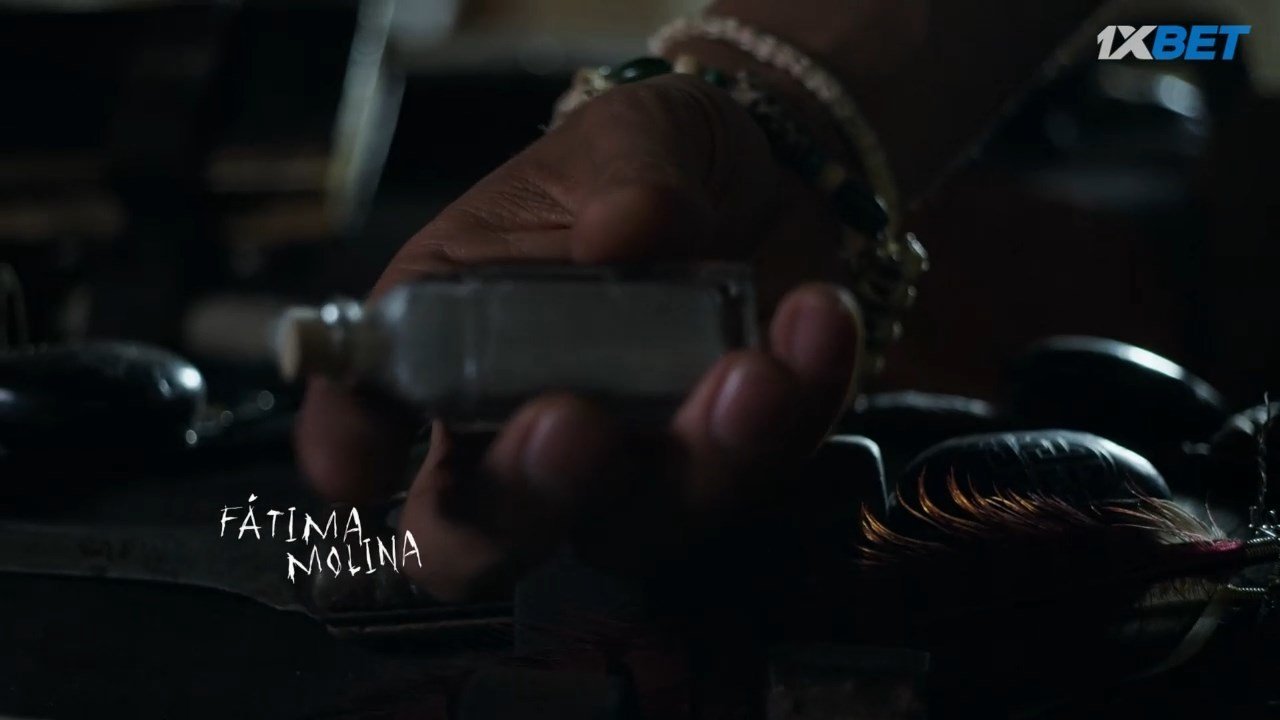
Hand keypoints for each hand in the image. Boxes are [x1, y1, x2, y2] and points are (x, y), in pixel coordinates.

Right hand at [296, 73, 860, 600]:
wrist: (767, 179)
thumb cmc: (648, 163)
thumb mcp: (625, 137)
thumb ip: (621, 176)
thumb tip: (628, 233)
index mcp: (447, 342)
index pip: (365, 417)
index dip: (348, 451)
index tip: (357, 463)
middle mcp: (519, 430)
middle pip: (480, 538)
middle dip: (525, 497)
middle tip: (574, 422)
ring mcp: (628, 471)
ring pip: (635, 531)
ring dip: (694, 461)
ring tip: (751, 369)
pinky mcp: (732, 471)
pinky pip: (760, 474)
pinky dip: (796, 409)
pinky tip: (816, 322)